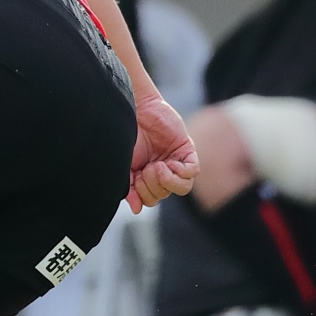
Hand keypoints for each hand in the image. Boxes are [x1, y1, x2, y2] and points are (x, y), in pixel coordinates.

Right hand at [126, 93, 196, 211]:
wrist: (133, 107)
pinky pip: (192, 171)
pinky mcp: (186, 150)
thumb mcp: (123, 163)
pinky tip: (169, 164)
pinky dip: (181, 172)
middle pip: (164, 194)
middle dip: (153, 186)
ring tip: (157, 167)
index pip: (150, 199)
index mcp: (144, 174)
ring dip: (168, 181)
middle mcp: (161, 170)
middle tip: (146, 170)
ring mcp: (174, 160)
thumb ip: (129, 185)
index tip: (136, 179)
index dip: (144, 195)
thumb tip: (135, 209)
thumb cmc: (124, 131)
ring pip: (182, 187)